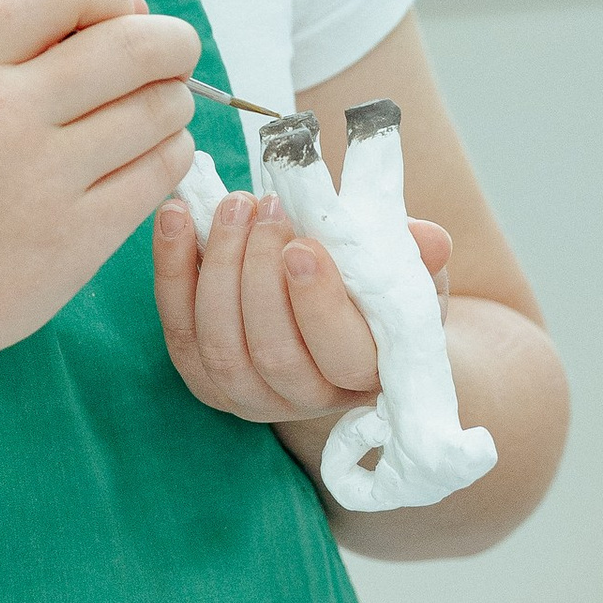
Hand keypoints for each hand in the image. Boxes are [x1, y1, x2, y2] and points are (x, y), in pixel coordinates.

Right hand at [0, 0, 202, 396]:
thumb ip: (19, 44)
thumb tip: (132, 5)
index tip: (115, 12)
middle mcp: (5, 120)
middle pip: (135, 46)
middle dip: (171, 43)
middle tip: (170, 57)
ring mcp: (46, 183)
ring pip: (161, 109)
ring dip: (171, 101)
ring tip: (147, 114)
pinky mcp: (79, 241)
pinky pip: (162, 172)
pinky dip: (168, 153)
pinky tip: (142, 157)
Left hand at [155, 185, 453, 427]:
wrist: (331, 312)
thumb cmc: (376, 289)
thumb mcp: (407, 270)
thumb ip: (415, 255)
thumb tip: (430, 241)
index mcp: (366, 375)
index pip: (342, 354)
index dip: (317, 304)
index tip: (302, 246)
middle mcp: (305, 397)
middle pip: (272, 351)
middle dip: (260, 273)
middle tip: (265, 207)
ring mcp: (246, 394)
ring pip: (219, 342)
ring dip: (219, 265)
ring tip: (233, 205)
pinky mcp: (201, 375)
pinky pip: (177, 327)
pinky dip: (172, 267)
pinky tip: (177, 214)